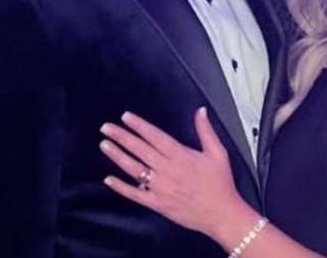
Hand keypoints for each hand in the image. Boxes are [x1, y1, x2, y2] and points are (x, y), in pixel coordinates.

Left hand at [99, 107, 248, 236]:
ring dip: (118, 156)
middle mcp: (168, 170)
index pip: (155, 136)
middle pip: (140, 149)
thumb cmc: (221, 184)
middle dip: (122, 137)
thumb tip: (200, 111)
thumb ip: (206, 130)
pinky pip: (135, 194)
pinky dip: (121, 187)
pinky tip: (109, 179)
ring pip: (134, 169)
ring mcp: (160, 188)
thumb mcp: (218, 153)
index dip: (139, 126)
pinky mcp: (158, 204)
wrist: (221, 214)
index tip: (126, 117)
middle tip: (106, 127)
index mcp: (181, 156)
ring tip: (104, 145)